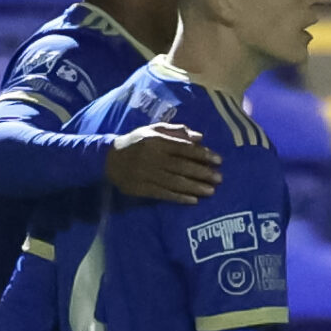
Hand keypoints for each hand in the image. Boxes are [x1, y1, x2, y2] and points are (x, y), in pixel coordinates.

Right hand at [106, 122, 220, 203]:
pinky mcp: (143, 188)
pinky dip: (180, 198)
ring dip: (195, 187)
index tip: (219, 160)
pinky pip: (164, 194)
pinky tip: (193, 200)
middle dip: (203, 172)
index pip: (185, 148)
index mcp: (157, 141)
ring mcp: (148, 174)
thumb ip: (177, 131)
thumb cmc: (137, 142)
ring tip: (211, 191)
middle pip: (182, 166)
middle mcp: (154, 158)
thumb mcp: (154, 130)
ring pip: (175, 182)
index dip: (203, 154)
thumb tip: (200, 137)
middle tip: (220, 178)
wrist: (110, 159)